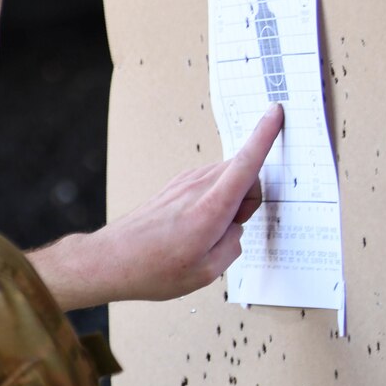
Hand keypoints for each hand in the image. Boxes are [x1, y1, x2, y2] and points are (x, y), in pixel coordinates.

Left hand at [28, 104, 282, 311]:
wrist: (108, 260)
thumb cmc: (151, 269)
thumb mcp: (206, 273)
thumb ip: (233, 246)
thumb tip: (234, 230)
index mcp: (211, 207)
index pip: (245, 163)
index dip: (265, 136)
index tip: (276, 112)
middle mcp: (196, 188)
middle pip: (243, 172)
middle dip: (251, 196)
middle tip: (232, 227)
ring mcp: (182, 184)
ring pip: (226, 177)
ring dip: (231, 199)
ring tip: (208, 230)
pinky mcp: (173, 187)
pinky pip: (209, 183)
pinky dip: (215, 198)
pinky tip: (198, 224)